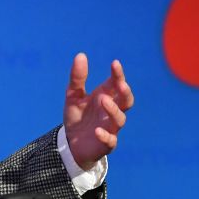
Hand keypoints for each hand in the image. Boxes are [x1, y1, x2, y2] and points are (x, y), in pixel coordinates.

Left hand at [63, 53, 133, 169]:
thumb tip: (81, 55)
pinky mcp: (106, 144)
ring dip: (113, 109)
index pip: (117, 84)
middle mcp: (112, 111)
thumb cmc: (77, 116)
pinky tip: (97, 131)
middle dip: (125, 92)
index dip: (118, 74)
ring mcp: (111, 127)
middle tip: (119, 84)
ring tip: (103, 100)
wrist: (71, 142)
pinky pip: (111, 140)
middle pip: (127, 101)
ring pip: (120, 119)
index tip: (114, 63)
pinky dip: (106, 135)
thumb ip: (77, 78)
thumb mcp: (73, 95)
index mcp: (107, 96)